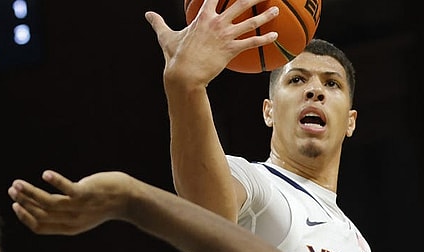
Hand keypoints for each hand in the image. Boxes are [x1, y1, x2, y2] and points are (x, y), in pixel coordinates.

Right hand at [8, 170, 136, 235]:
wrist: (129, 198)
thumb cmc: (102, 202)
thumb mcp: (81, 212)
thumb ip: (64, 211)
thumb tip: (41, 203)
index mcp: (70, 227)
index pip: (40, 227)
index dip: (25, 217)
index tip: (14, 204)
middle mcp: (74, 220)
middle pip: (41, 214)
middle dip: (23, 202)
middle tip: (12, 189)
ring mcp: (81, 207)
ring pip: (49, 203)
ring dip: (31, 193)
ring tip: (18, 183)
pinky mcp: (88, 193)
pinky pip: (68, 189)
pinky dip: (56, 182)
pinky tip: (46, 174)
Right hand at [145, 0, 278, 85]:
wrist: (184, 73)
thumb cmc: (175, 55)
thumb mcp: (166, 36)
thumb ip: (158, 23)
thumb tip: (148, 14)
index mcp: (202, 16)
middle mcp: (216, 22)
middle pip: (239, 3)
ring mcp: (225, 35)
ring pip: (250, 22)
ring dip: (265, 15)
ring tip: (275, 9)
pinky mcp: (231, 49)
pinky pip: (251, 42)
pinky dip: (264, 39)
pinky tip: (275, 35)